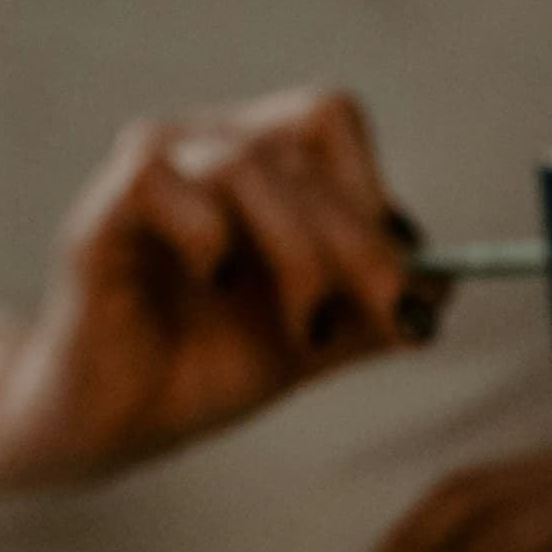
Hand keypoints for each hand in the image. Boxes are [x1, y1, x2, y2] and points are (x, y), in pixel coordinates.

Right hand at [0, 87, 436, 551]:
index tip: (410, 280)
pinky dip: (208, 233)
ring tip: (310, 329)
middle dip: (361, 244)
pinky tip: (219, 283)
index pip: (328, 124)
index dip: (375, 192)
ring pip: (244, 165)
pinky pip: (160, 180)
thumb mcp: (312, 342)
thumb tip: (448, 290)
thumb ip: (374, 313)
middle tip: (394, 315)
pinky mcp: (103, 210)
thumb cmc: (203, 368)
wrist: (113, 427)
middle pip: (299, 150)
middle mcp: (204, 146)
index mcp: (257, 160)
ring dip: (299, 251)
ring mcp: (151, 170)